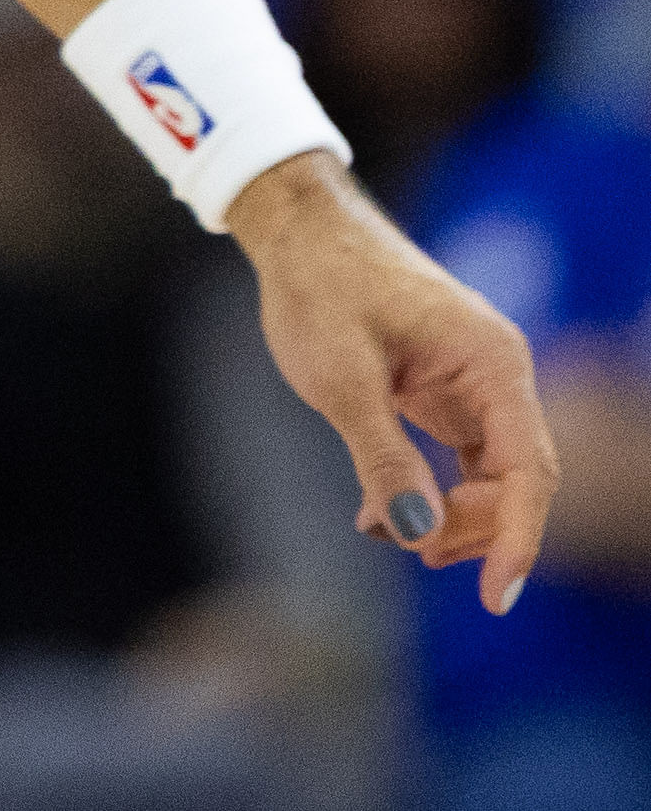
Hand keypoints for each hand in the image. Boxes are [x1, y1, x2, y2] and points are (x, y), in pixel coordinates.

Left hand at [232, 150, 557, 611]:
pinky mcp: (442, 390)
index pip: (530, 471)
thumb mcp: (341, 378)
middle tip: (412, 553)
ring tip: (388, 536)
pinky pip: (455, 458)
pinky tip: (380, 516)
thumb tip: (416, 534)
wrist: (297, 230)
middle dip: (473, 529)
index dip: (518, 540)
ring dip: (448, 516)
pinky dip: (426, 491)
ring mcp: (472, 384)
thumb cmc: (319, 287)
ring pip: (486, 476)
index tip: (495, 599)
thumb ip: (381, 456)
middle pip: (515, 481)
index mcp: (493, 365)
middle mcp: (496, 376)